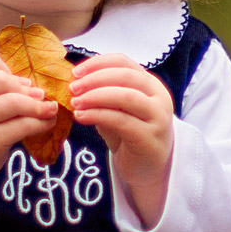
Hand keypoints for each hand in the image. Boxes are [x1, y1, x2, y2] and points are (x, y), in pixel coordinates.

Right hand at [0, 55, 58, 225]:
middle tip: (39, 96)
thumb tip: (31, 84)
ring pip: (15, 102)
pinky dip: (40, 123)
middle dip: (25, 88)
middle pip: (2, 80)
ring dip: (38, 105)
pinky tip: (47, 124)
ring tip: (49, 109)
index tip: (21, 84)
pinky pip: (22, 126)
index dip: (10, 71)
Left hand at [69, 53, 172, 227]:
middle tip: (72, 88)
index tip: (75, 72)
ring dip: (95, 96)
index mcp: (150, 84)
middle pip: (125, 76)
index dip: (97, 63)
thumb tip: (75, 81)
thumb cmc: (130, 136)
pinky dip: (98, 115)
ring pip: (125, 96)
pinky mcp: (149, 137)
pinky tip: (82, 117)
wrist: (148, 169)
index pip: (124, 62)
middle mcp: (158, 97)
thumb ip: (104, 94)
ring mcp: (157, 117)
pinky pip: (121, 120)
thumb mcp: (117, 110)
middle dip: (94, 79)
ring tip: (75, 103)